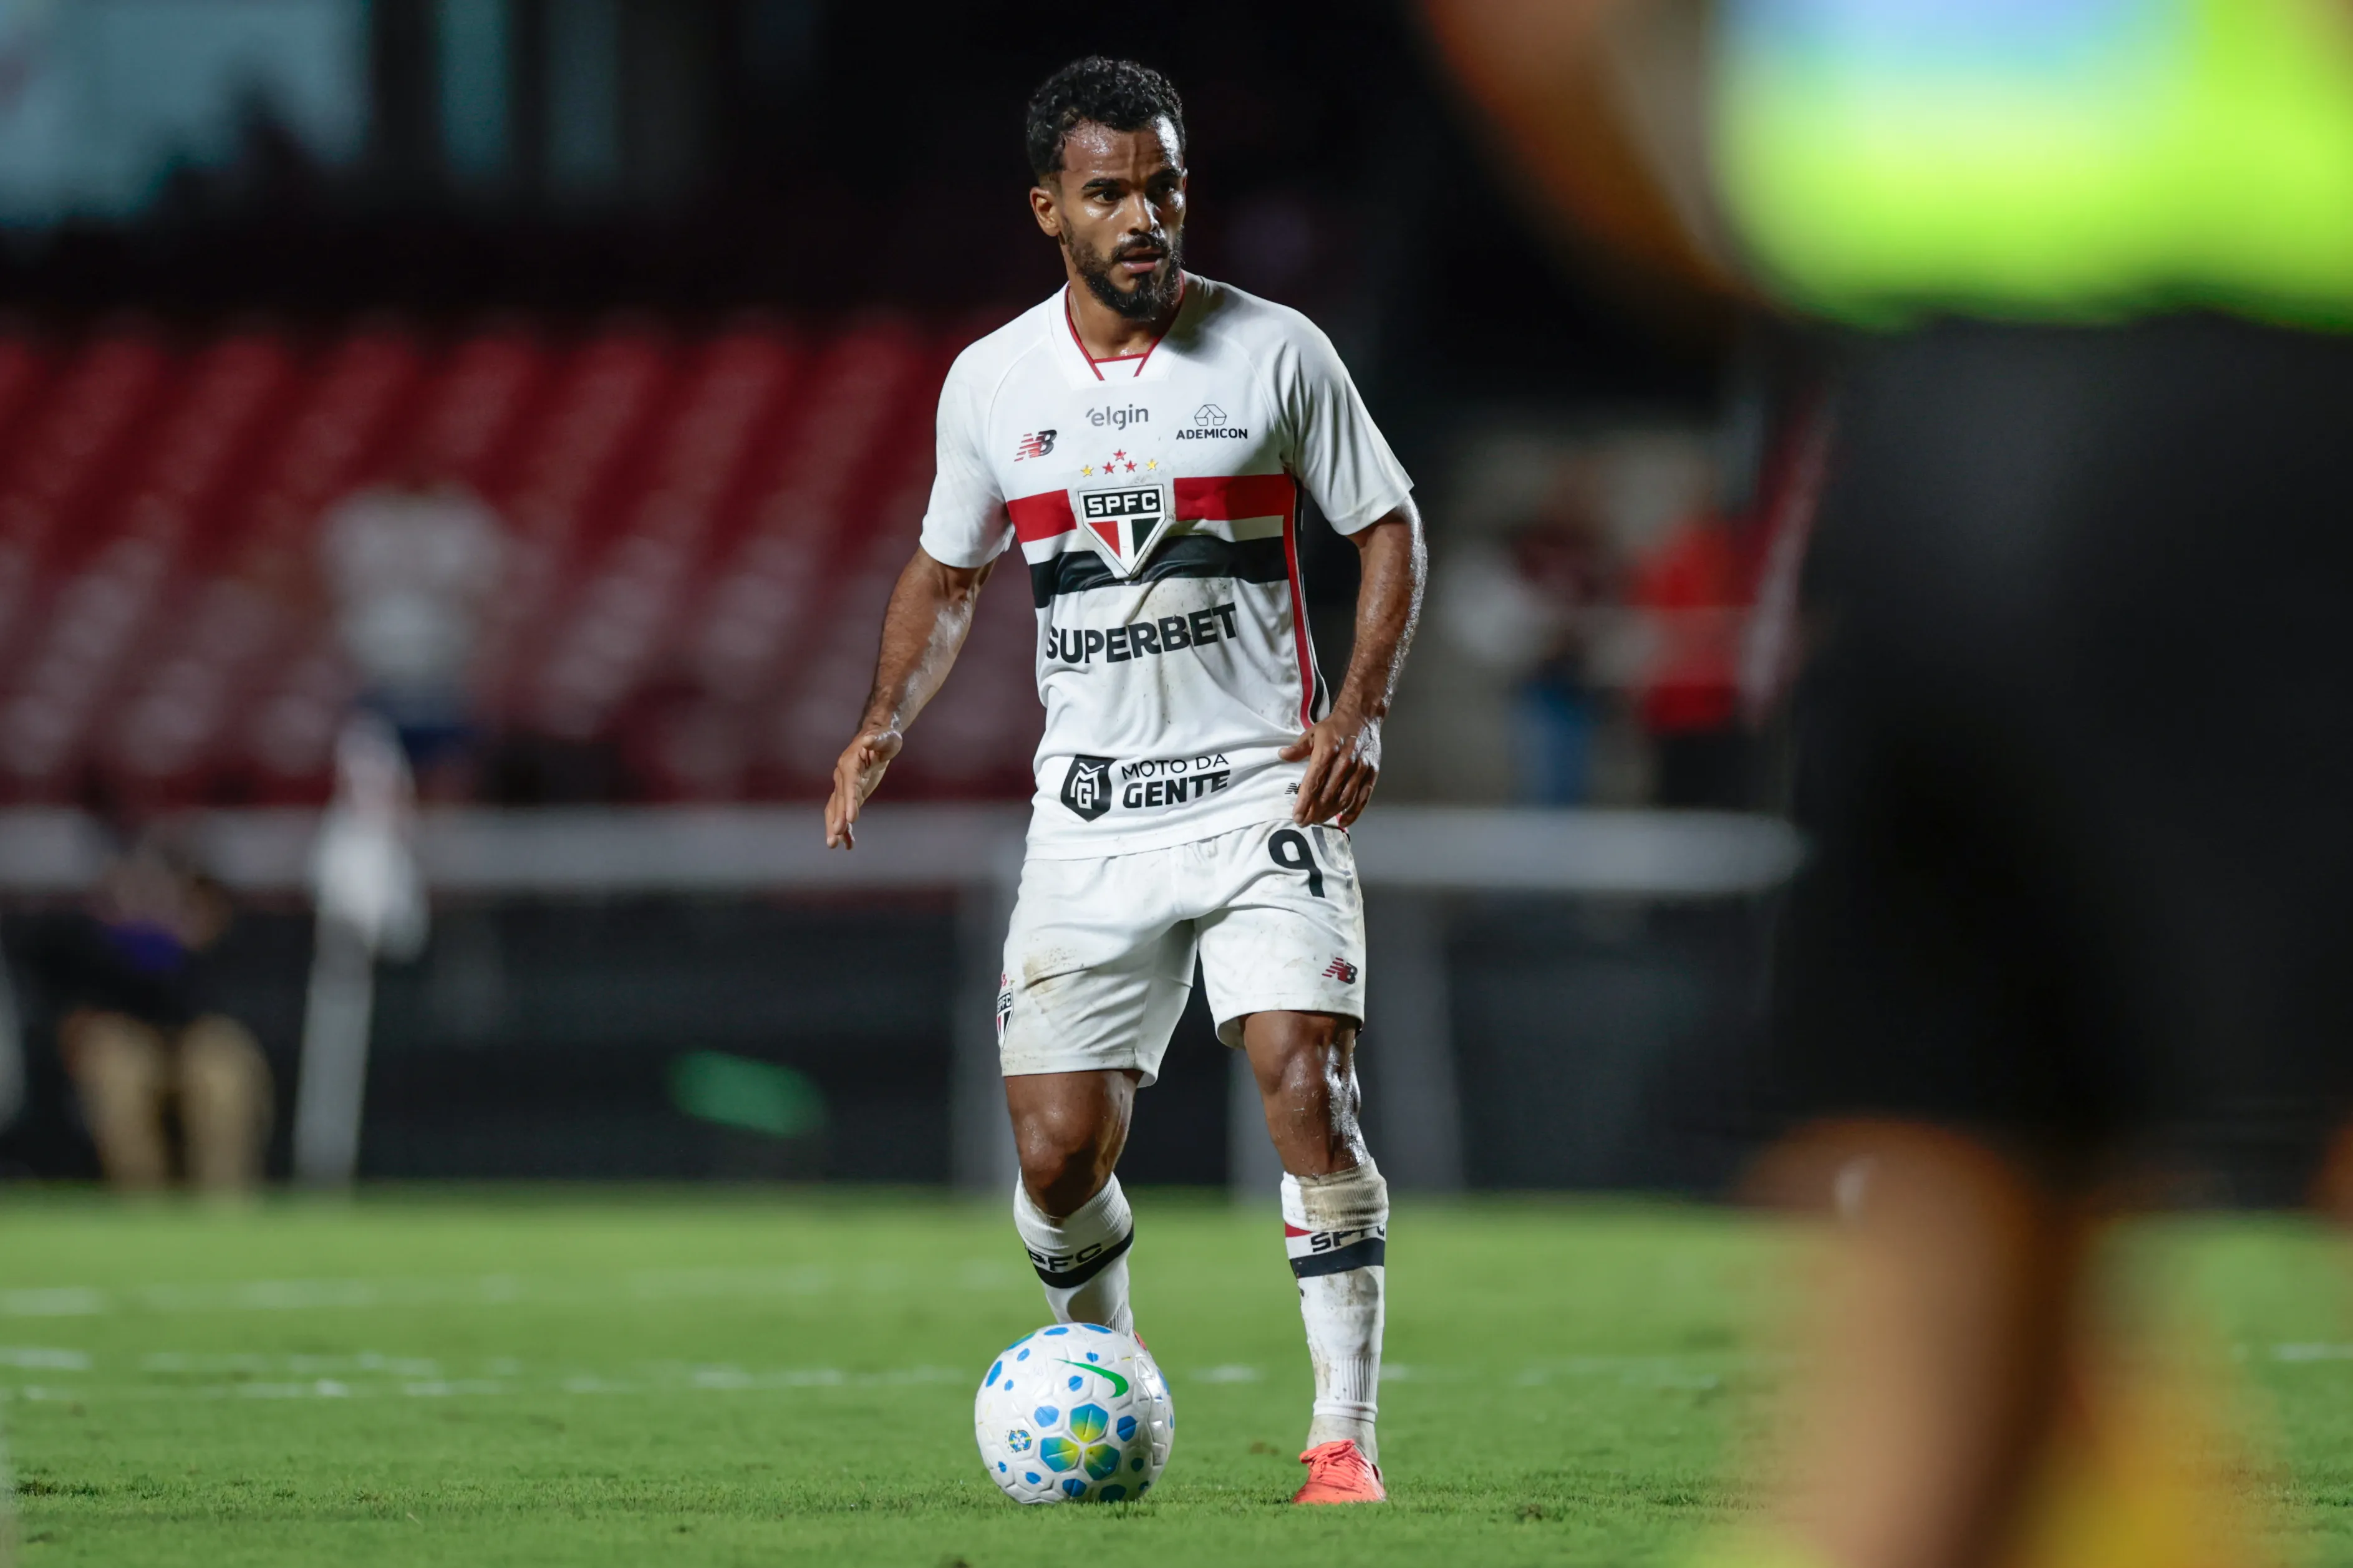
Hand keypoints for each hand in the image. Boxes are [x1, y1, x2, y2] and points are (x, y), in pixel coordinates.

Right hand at [824, 728, 903, 848]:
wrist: (877, 737)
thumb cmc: (885, 737)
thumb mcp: (886, 737)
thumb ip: (878, 739)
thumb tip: (868, 741)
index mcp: (850, 763)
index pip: (849, 785)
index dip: (849, 801)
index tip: (851, 818)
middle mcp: (843, 775)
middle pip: (839, 800)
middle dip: (837, 819)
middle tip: (835, 838)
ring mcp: (845, 785)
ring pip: (836, 808)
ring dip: (835, 826)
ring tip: (835, 845)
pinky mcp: (851, 793)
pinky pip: (845, 811)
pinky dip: (846, 827)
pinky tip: (848, 843)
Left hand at [1279, 707, 1381, 827]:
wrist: (1363, 716)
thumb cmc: (1335, 727)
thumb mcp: (1313, 733)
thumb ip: (1298, 748)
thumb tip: (1282, 755)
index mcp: (1327, 752)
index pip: (1313, 783)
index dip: (1304, 802)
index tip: (1297, 816)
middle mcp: (1344, 762)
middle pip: (1327, 795)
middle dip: (1314, 812)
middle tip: (1305, 822)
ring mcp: (1360, 769)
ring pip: (1344, 799)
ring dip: (1330, 813)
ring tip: (1319, 821)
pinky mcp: (1372, 773)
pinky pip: (1362, 798)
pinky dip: (1353, 813)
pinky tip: (1343, 822)